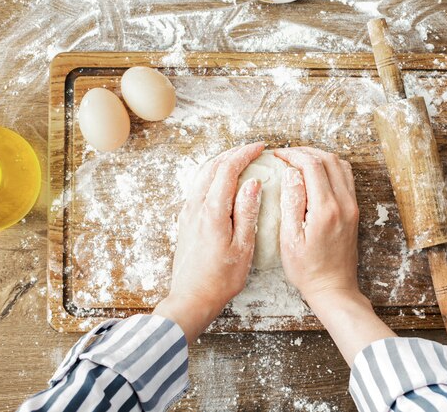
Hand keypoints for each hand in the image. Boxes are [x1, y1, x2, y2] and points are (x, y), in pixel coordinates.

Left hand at [154, 142, 263, 342]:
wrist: (192, 298)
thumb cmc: (220, 279)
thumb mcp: (243, 247)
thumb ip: (247, 212)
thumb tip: (252, 183)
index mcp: (212, 211)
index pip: (227, 170)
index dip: (244, 154)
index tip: (260, 148)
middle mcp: (196, 207)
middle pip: (212, 166)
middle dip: (233, 153)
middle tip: (252, 150)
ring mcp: (188, 213)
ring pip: (202, 175)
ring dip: (221, 163)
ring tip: (239, 161)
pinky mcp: (185, 221)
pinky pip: (198, 187)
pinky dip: (212, 176)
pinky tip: (223, 183)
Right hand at [274, 147, 359, 303]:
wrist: (333, 287)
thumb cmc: (307, 270)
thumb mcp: (290, 239)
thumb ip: (291, 202)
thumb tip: (291, 173)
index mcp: (326, 209)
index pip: (311, 165)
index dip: (292, 155)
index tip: (277, 155)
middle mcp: (344, 203)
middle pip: (328, 159)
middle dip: (304, 152)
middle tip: (286, 155)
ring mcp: (352, 206)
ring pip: (340, 165)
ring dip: (319, 157)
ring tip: (299, 160)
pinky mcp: (354, 210)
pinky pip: (346, 177)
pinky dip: (330, 167)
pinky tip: (315, 173)